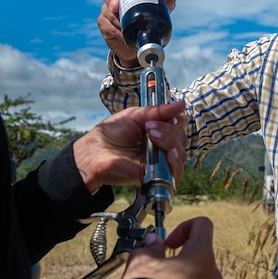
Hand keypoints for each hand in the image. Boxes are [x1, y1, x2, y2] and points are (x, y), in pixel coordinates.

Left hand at [72, 100, 186, 192]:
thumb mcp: (136, 115)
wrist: (95, 152)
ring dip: (170, 141)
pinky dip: (176, 161)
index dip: (178, 120)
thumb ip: (159, 111)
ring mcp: (160, 161)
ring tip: (151, 137)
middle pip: (182, 139)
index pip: (179, 126)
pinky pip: (176, 172)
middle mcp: (161, 146)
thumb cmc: (111, 133)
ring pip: (182, 153)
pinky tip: (168, 153)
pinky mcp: (156, 175)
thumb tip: (182, 103)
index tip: (169, 117)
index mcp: (157, 130)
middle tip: (149, 128)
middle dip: (170, 130)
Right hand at [97, 0, 177, 66]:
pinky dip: (114, 29)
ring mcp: (107, 11)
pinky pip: (106, 24)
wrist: (136, 45)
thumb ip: (166, 4)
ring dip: (114, 18)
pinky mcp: (104, 24)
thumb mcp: (159, 15)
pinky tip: (120, 33)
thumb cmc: (147, 24)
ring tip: (123, 27)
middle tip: (116, 7)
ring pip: (106, 10)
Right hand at [122, 217, 222, 278]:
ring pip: (201, 277)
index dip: (184, 228)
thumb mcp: (142, 262)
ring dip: (185, 277)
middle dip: (182, 256)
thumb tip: (153, 242)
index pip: (202, 225)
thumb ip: (150, 246)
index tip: (169, 242)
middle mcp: (213, 276)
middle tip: (162, 266)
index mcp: (201, 257)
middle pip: (201, 254)